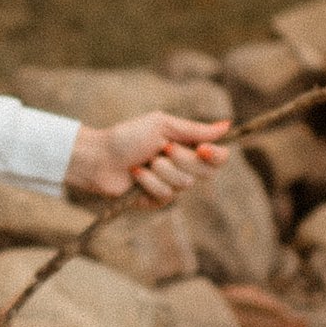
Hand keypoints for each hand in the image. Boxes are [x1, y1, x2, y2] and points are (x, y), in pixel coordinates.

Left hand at [65, 114, 229, 203]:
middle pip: (206, 172)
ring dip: (162, 170)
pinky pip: (166, 195)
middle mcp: (184, 167)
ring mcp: (171, 185)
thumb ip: (195, 130)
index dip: (216, 156)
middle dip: (182, 159)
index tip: (202, 149)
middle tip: (161, 149)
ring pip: (184, 184)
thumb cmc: (128, 136)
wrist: (99, 156)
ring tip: (144, 161)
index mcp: (188, 147)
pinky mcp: (157, 200)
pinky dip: (148, 181)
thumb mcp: (162, 125)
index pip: (219, 157)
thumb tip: (226, 126)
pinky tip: (135, 174)